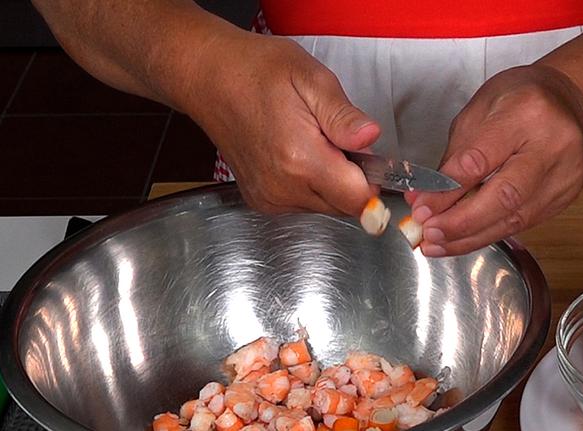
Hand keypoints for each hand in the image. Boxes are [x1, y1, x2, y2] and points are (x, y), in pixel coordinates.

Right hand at [187, 33, 379, 214]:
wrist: (209, 78)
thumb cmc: (257, 71)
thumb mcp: (310, 78)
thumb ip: (343, 115)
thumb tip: (370, 138)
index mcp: (300, 160)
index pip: (359, 200)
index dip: (373, 179)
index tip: (367, 156)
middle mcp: (284, 189)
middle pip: (345, 206)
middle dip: (351, 178)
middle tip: (333, 139)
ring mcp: (270, 198)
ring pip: (327, 207)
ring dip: (331, 182)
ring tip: (310, 142)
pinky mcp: (262, 201)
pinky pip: (304, 205)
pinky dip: (311, 186)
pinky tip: (296, 155)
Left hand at [409, 64, 582, 255]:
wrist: (566, 103)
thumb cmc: (519, 101)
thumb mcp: (478, 111)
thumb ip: (455, 156)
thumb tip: (428, 197)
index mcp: (527, 113)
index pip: (482, 160)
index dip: (448, 190)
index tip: (422, 207)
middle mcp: (553, 146)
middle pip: (506, 196)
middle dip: (462, 222)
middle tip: (429, 232)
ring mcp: (563, 176)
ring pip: (514, 219)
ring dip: (471, 237)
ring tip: (438, 244)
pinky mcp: (564, 197)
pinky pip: (522, 224)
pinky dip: (488, 234)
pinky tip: (463, 239)